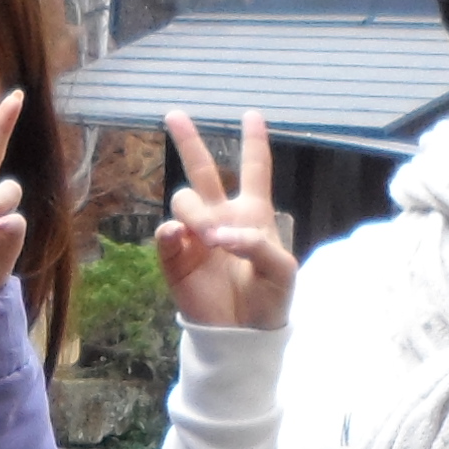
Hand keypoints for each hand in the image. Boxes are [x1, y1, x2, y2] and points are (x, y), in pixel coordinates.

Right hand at [154, 110, 295, 330]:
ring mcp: (195, 236)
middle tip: (174, 114)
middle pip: (203, 171)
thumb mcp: (281, 271)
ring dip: (195, 212)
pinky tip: (184, 238)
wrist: (243, 333)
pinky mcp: (176, 258)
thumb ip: (257, 244)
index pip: (254, 171)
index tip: (252, 115)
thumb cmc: (270, 298)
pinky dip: (173, 233)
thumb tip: (219, 234)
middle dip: (189, 141)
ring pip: (183, 200)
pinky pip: (166, 234)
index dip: (254, 142)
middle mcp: (221, 216)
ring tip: (209, 236)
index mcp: (253, 214)